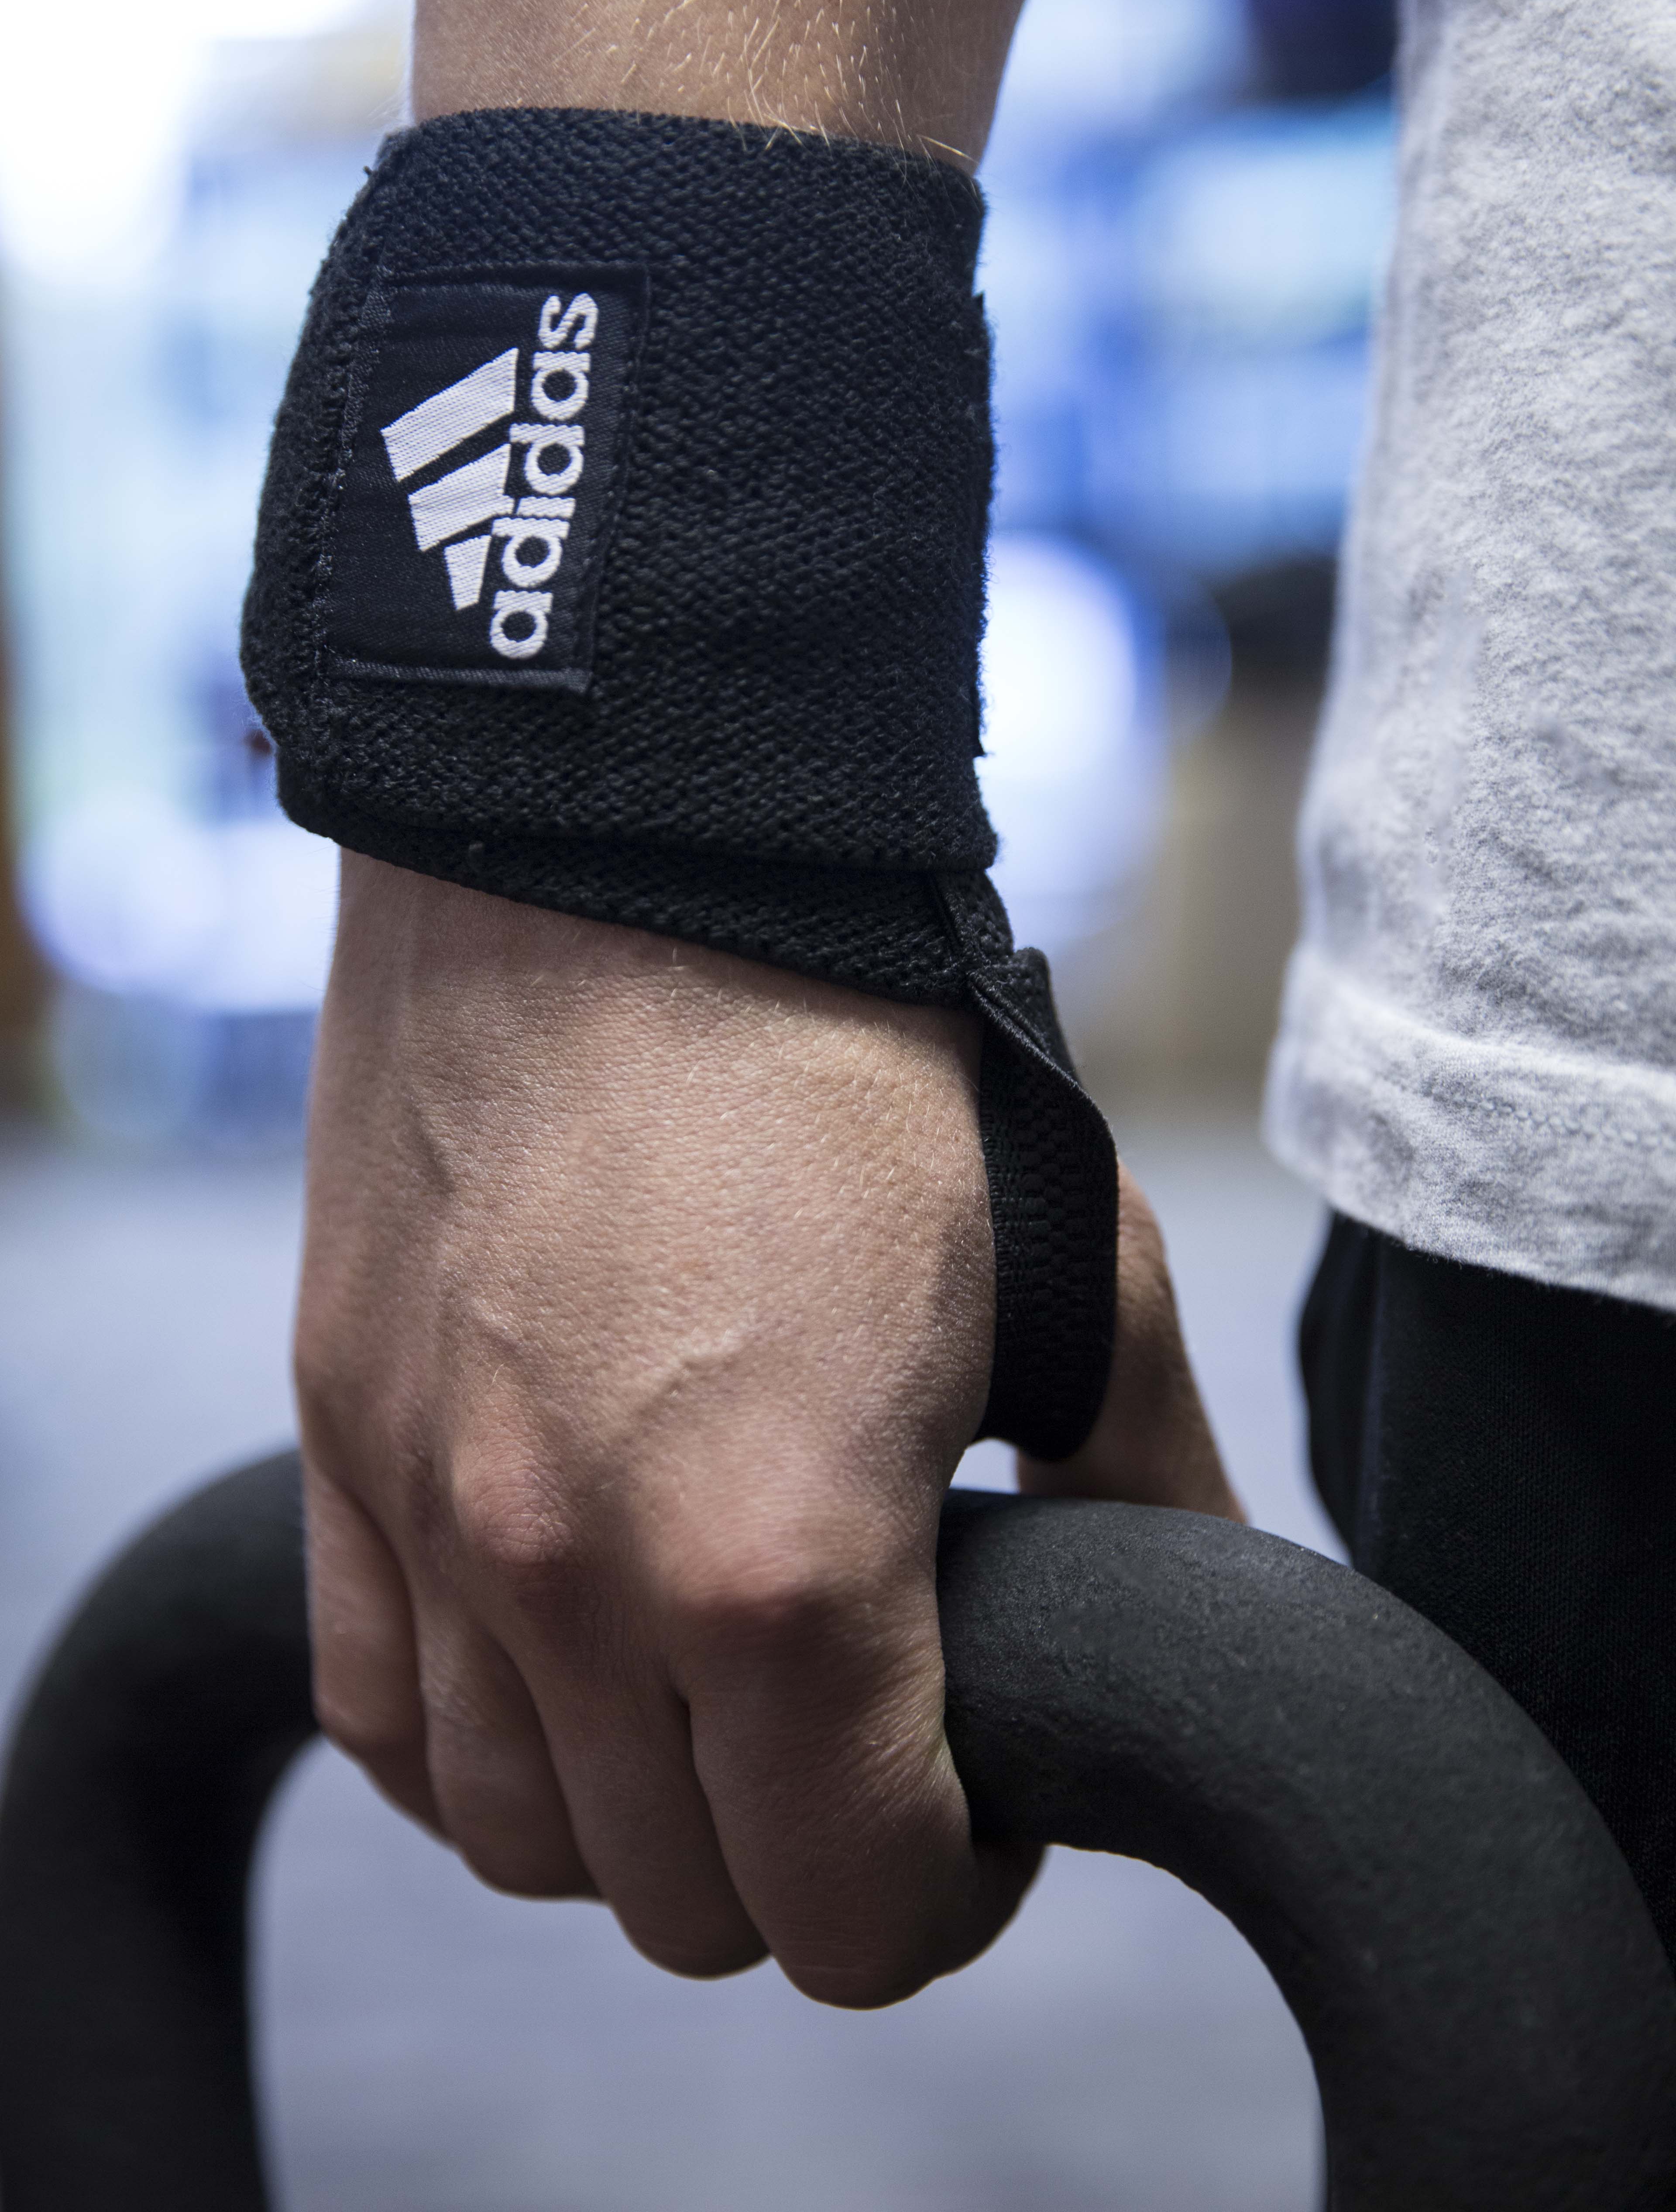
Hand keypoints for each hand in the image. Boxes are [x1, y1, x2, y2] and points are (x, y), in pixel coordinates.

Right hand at [296, 853, 1234, 2006]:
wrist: (631, 857)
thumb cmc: (862, 1049)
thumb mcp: (1075, 1268)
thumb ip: (1145, 1493)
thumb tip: (1181, 1629)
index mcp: (781, 1561)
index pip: (851, 1914)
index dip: (949, 1898)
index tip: (980, 1819)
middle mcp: (574, 1576)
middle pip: (687, 1903)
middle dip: (804, 1865)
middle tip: (863, 1750)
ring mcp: (434, 1516)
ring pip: (522, 1840)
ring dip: (637, 1818)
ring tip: (713, 1705)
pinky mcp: (344, 1439)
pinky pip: (376, 1716)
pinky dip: (477, 1743)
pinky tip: (560, 1669)